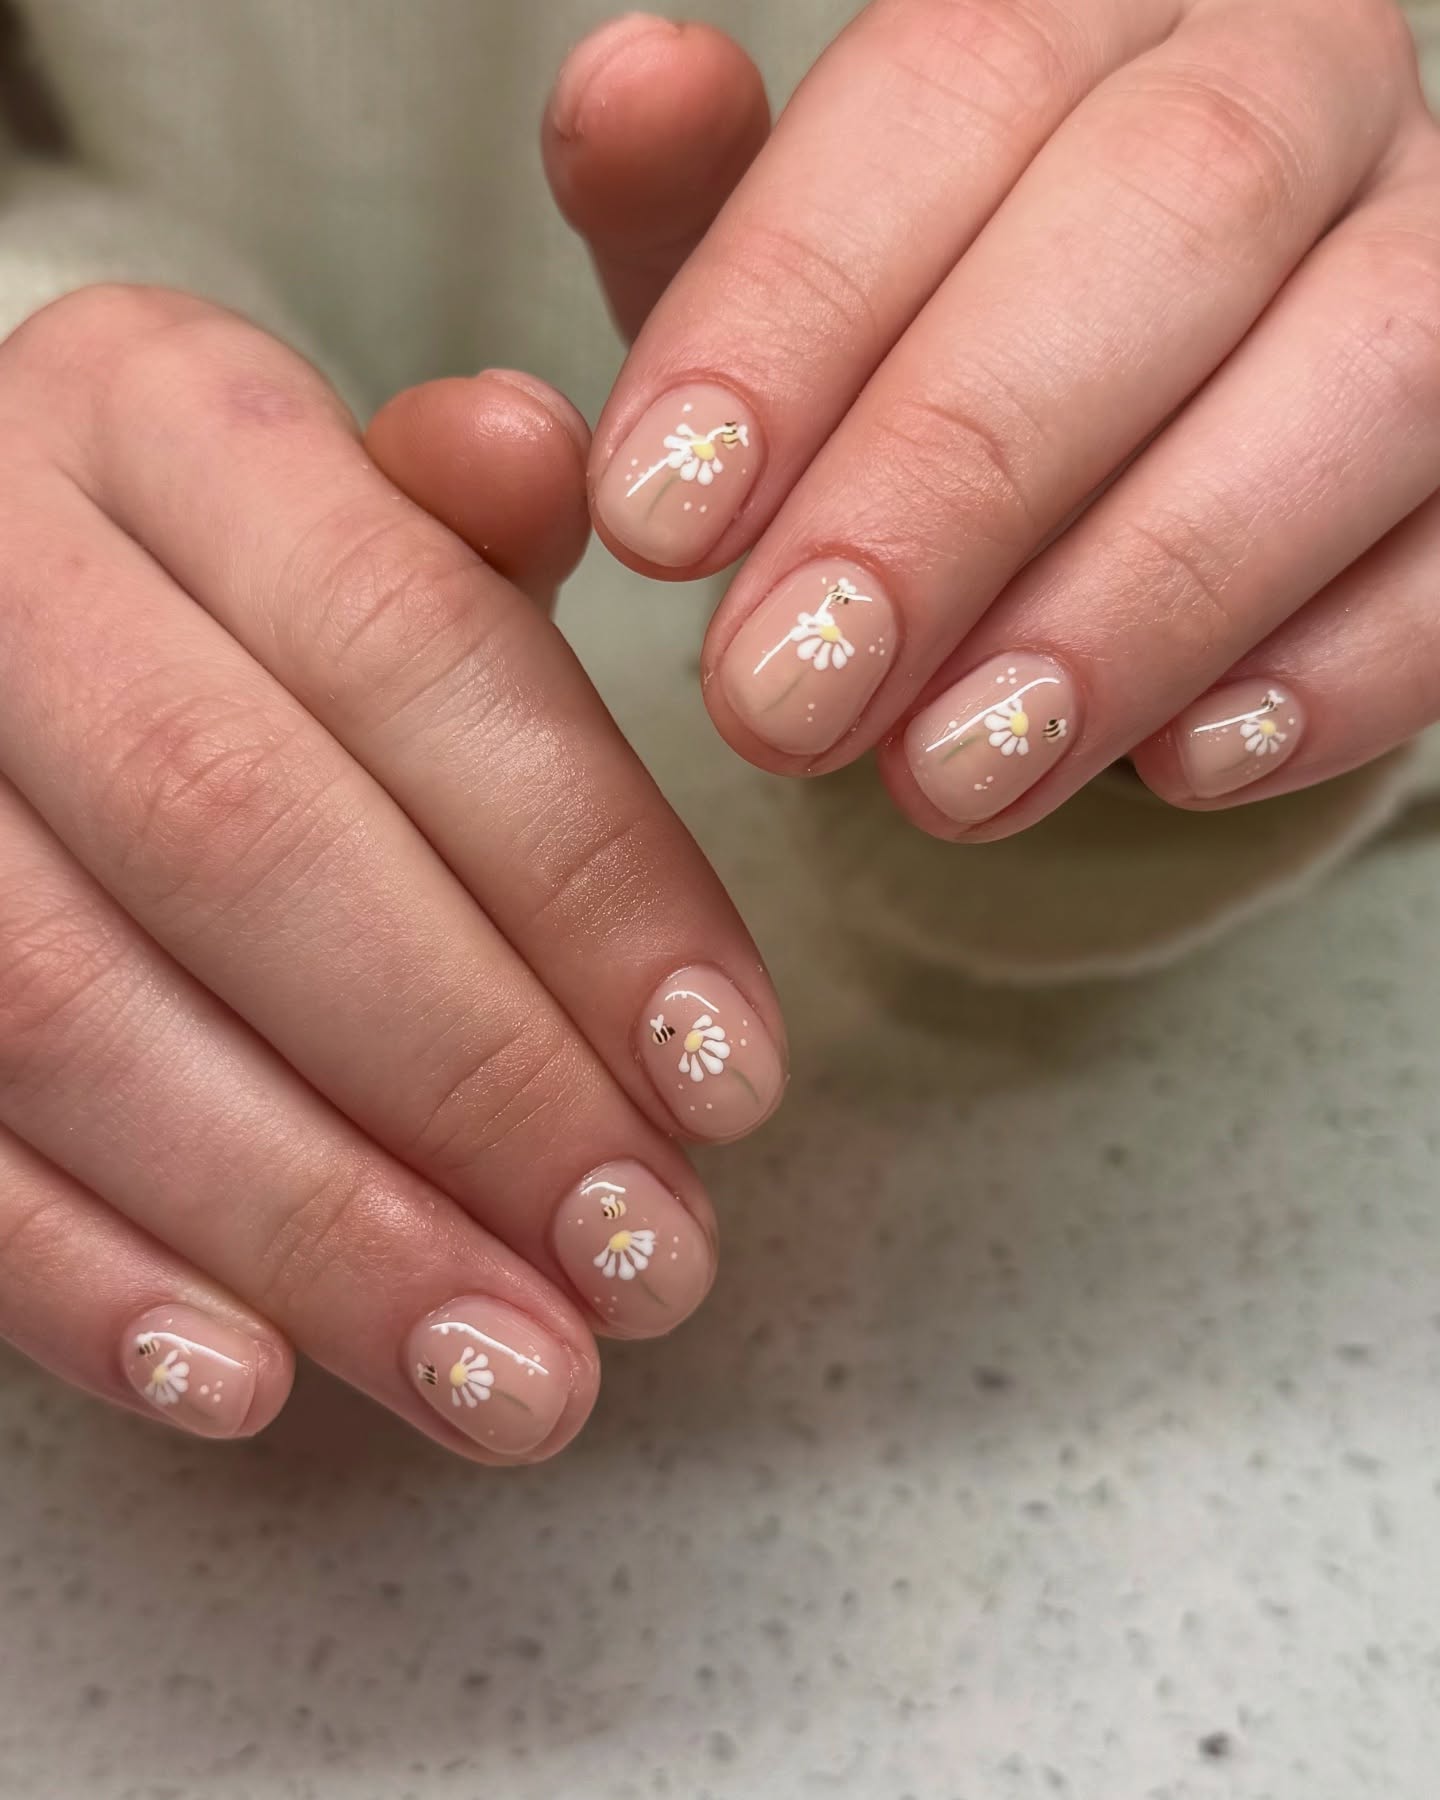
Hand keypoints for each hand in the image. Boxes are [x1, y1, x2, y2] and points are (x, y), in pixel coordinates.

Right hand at [0, 286, 785, 1459]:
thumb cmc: (224, 590)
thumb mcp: (339, 516)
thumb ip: (448, 533)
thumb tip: (545, 460)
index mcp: (159, 414)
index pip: (411, 645)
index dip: (588, 883)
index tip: (731, 1081)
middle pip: (243, 838)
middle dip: (473, 1081)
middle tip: (645, 1264)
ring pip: (70, 1010)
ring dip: (316, 1224)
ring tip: (512, 1373)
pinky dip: (84, 1277)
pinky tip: (254, 1382)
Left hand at [548, 2, 1439, 834]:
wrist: (1112, 442)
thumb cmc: (909, 345)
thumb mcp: (776, 282)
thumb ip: (694, 203)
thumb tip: (628, 87)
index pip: (955, 77)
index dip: (794, 308)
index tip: (657, 525)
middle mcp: (1300, 78)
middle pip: (1175, 209)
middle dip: (959, 478)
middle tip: (786, 697)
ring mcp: (1437, 251)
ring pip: (1369, 369)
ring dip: (1146, 596)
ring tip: (954, 775)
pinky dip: (1340, 669)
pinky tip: (1178, 769)